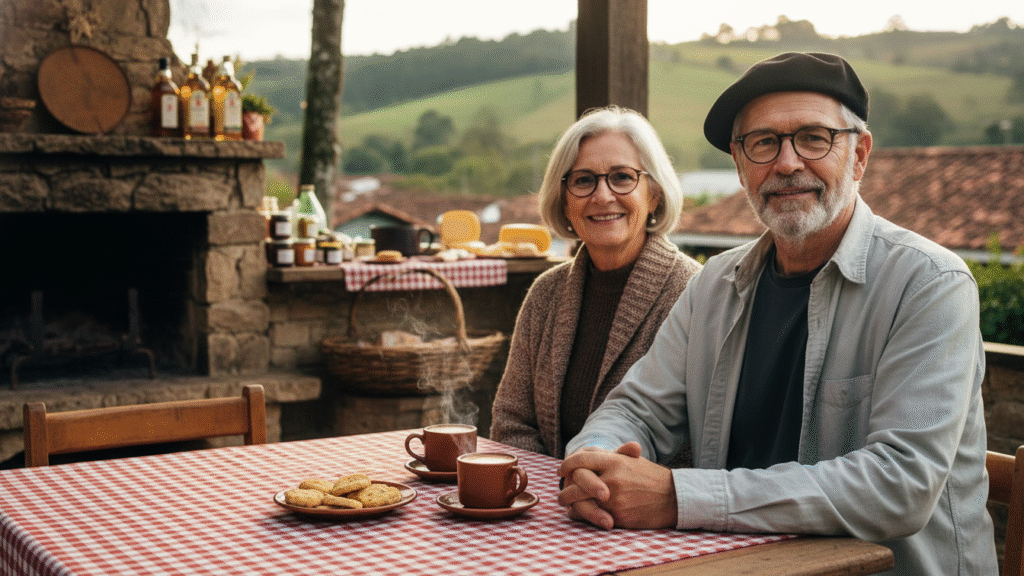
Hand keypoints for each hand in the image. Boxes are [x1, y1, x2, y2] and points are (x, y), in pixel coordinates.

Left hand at [558, 442, 676, 529]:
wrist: (674, 498)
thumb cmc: (652, 478)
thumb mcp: (632, 461)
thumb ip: (609, 456)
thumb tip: (587, 453)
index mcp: (615, 461)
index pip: (581, 460)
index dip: (567, 464)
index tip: (561, 469)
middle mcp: (612, 478)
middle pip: (576, 482)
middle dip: (565, 490)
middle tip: (561, 495)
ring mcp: (614, 498)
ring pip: (581, 503)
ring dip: (571, 506)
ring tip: (568, 507)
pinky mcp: (618, 516)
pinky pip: (592, 518)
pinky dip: (584, 517)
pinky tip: (582, 516)